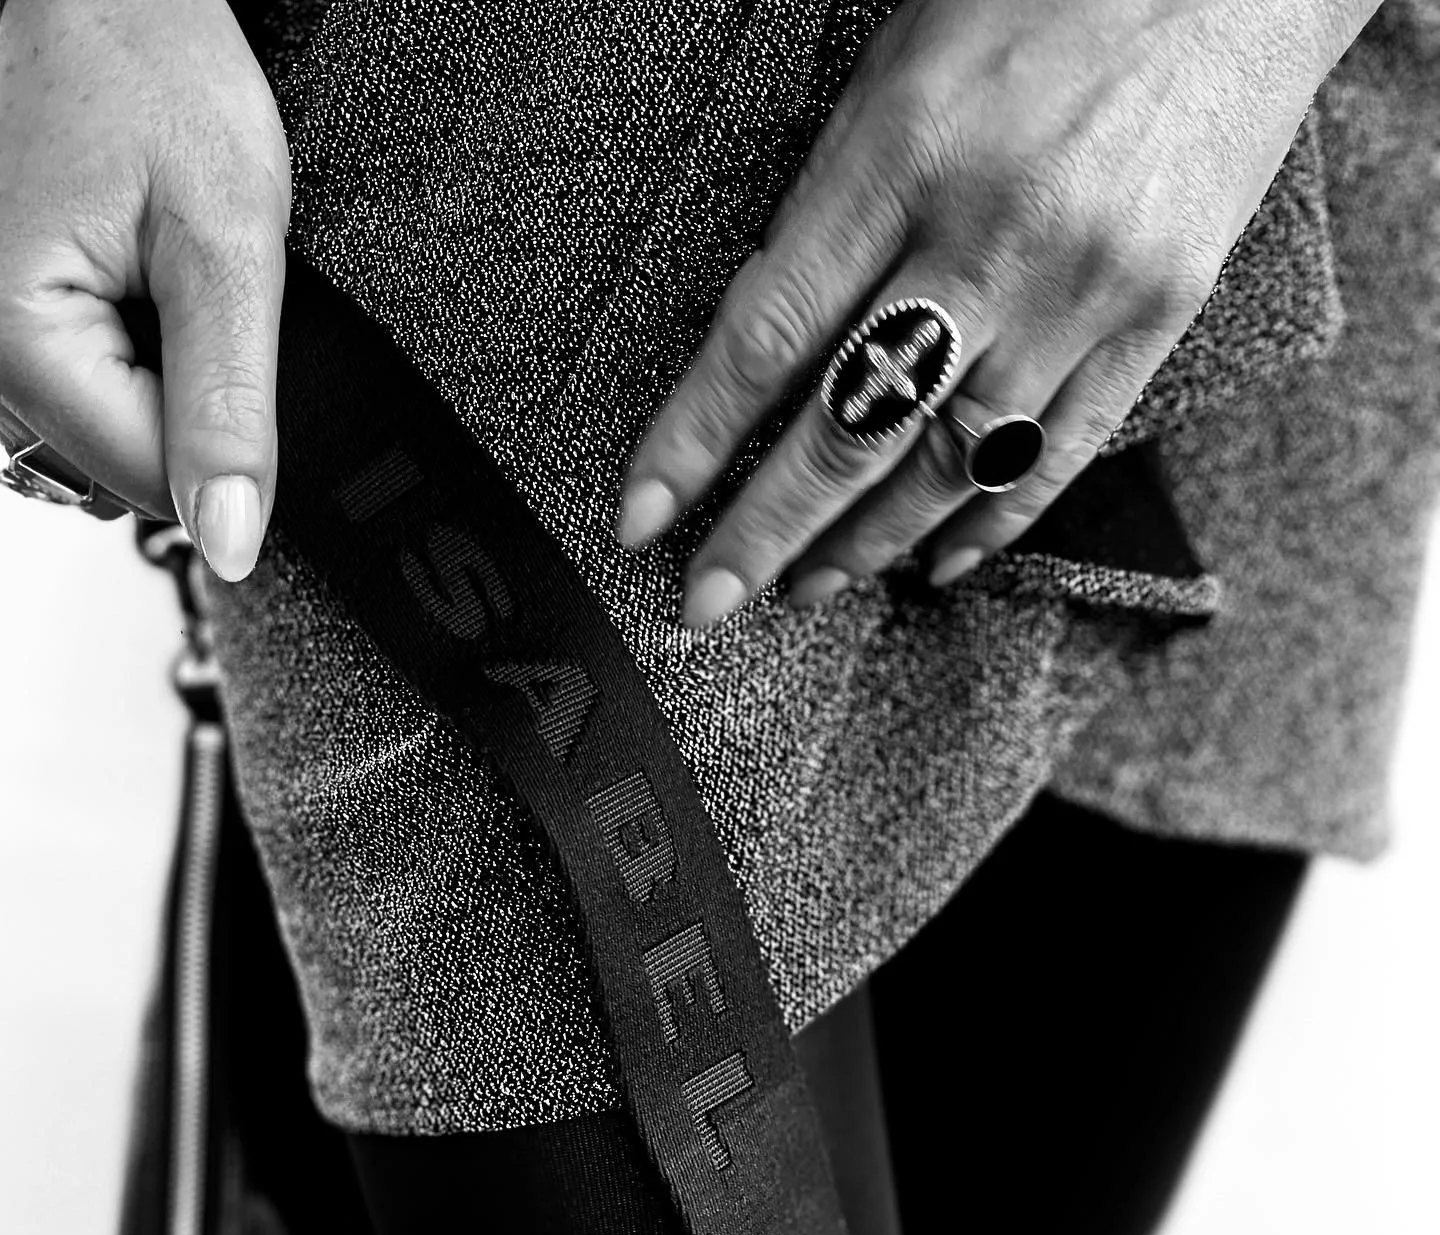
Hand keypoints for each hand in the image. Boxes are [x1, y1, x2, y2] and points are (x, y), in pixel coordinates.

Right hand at [0, 0, 290, 578]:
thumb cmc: (146, 71)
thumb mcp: (225, 243)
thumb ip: (228, 406)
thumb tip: (230, 539)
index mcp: (16, 341)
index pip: (150, 486)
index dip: (220, 441)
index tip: (229, 346)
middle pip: (119, 473)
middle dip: (182, 410)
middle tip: (190, 294)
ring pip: (97, 443)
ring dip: (151, 387)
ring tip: (156, 278)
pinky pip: (73, 400)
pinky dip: (121, 364)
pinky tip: (128, 288)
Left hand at [616, 0, 1374, 628]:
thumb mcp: (902, 62)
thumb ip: (836, 202)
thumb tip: (767, 348)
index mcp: (906, 149)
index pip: (770, 335)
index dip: (696, 441)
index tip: (643, 517)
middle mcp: (992, 234)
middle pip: (855, 427)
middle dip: (768, 532)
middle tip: (709, 605)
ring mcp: (1083, 286)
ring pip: (955, 462)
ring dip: (868, 542)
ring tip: (809, 586)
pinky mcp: (1158, 314)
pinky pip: (1061, 452)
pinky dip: (993, 523)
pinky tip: (939, 564)